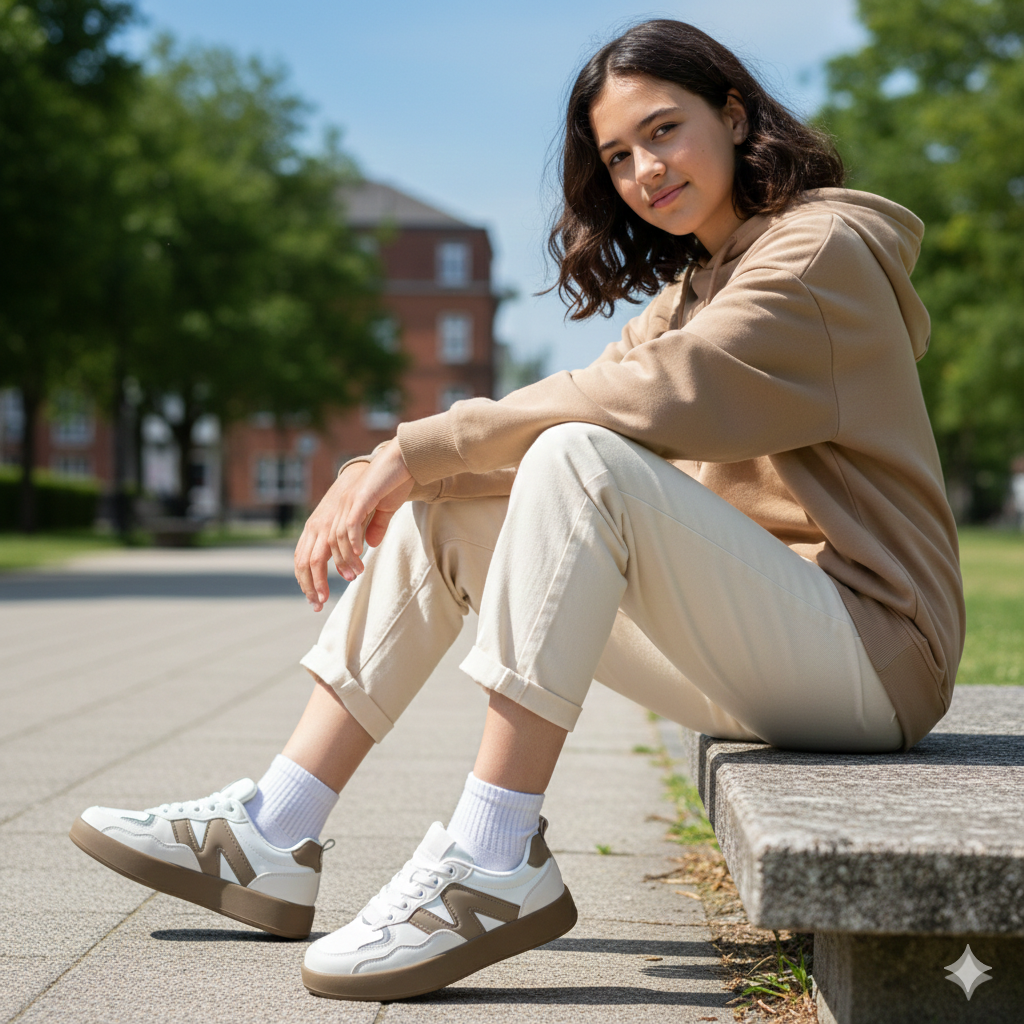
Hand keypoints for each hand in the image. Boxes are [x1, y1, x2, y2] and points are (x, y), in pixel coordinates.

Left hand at [293, 442, 413, 610]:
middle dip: (313, 581)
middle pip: (310, 555)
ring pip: (332, 543)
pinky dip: (351, 544)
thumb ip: (373, 527)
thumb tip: (371, 545)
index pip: (305, 555)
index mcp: (327, 520)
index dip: (307, 580)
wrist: (399, 458)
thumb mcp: (380, 511)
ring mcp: (341, 506)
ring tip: (353, 576)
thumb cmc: (390, 484)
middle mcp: (328, 514)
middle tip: (321, 601)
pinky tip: (358, 558)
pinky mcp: (357, 499)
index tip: (316, 601)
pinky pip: (348, 526)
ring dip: (342, 563)